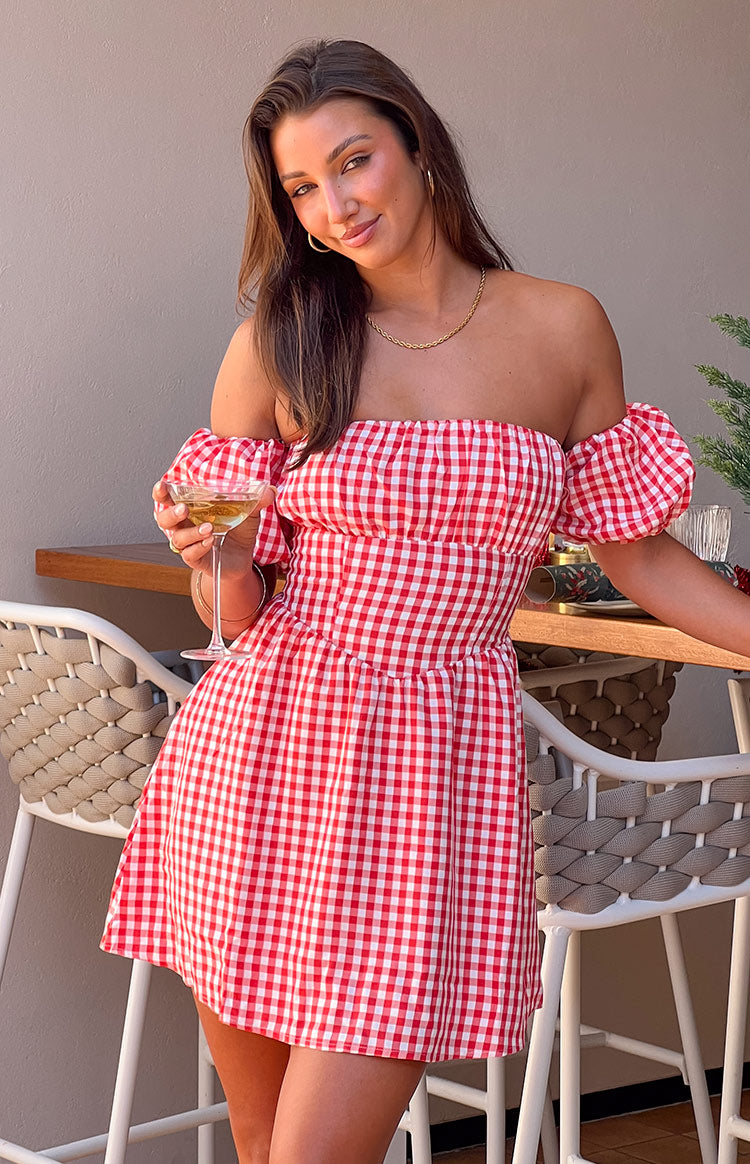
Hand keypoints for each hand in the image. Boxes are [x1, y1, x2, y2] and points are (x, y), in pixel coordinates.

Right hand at [152, 479, 277, 577]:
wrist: (244, 558)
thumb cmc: (239, 531)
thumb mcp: (248, 513)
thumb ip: (255, 501)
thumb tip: (268, 491)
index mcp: (191, 509)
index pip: (168, 499)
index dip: (161, 493)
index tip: (162, 486)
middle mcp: (185, 526)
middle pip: (163, 519)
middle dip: (170, 513)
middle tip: (184, 508)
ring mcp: (189, 544)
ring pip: (176, 539)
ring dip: (191, 532)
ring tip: (209, 528)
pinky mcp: (196, 560)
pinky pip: (189, 555)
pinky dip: (199, 547)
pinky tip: (210, 542)